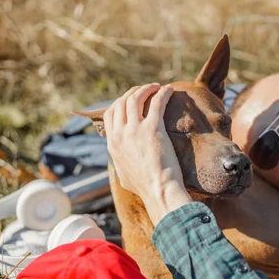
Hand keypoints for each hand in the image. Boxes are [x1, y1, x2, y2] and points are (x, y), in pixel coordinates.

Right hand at [103, 83, 191, 224]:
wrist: (158, 191)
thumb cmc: (145, 188)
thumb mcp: (123, 176)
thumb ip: (120, 163)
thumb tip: (121, 163)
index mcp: (112, 144)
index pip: (110, 114)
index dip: (121, 103)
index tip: (132, 101)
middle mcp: (120, 134)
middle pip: (121, 102)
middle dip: (133, 92)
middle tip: (146, 91)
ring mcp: (135, 130)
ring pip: (135, 98)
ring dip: (147, 89)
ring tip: (157, 87)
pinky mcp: (153, 128)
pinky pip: (156, 102)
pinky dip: (162, 93)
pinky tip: (168, 90)